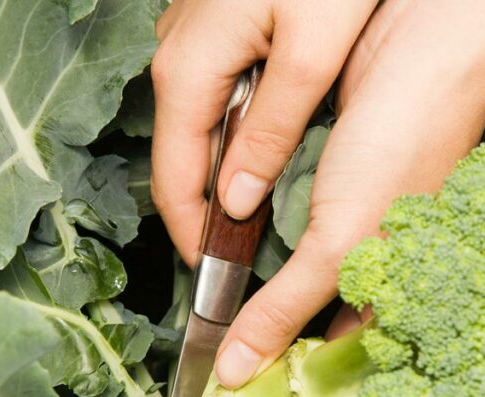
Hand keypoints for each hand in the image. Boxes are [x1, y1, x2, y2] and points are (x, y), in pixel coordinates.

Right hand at [150, 0, 376, 257]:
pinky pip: (219, 98)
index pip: (173, 181)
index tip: (222, 280)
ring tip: (267, 221)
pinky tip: (276, 153)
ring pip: (202, 130)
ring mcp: (193, 40)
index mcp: (188, 71)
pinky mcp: (218, 28)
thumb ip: (272, 131)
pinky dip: (241, 136)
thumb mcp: (311, 54)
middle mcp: (176, 57)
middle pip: (183, 159)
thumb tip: (237, 204)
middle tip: (251, 260)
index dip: (194, 238)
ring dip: (229, 176)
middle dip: (211, 215)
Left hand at [253, 0, 484, 396]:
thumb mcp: (345, 240)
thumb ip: (289, 309)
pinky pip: (308, 304)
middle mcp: (391, 309)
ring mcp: (371, 278)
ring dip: (278, 389)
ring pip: (319, 355)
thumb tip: (236, 373)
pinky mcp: (349, 243)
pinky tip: (246, 347)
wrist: (424, 58)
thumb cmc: (407, 145)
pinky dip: (275, 329)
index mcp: (409, 322)